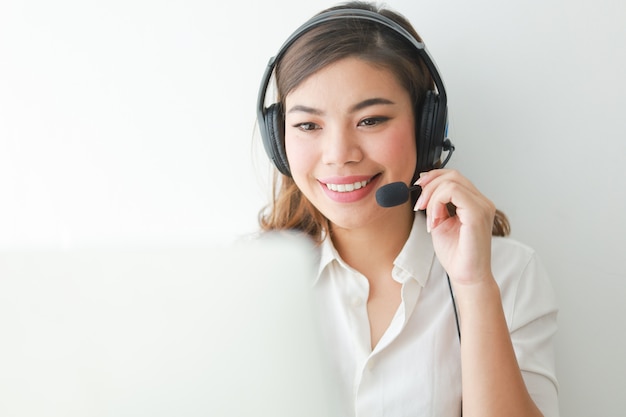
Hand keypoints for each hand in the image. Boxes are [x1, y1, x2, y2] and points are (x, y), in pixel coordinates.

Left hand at [414, 169, 495, 285]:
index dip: (433, 178)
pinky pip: (453, 193)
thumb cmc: (456, 254)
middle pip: (453, 175)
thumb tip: (426, 188)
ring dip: (431, 197)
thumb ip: (437, 205)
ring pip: (451, 182)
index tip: (418, 189)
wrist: (466, 276)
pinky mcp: (477, 214)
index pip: (455, 177)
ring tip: (429, 219)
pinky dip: (437, 203)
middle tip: (419, 205)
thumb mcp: (440, 222)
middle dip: (429, 185)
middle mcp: (482, 202)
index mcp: (475, 203)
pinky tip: (434, 221)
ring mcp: (482, 206)